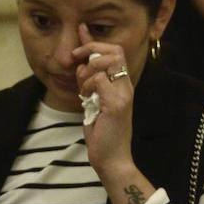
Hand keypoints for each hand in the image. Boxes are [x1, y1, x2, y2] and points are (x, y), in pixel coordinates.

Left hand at [72, 24, 136, 178]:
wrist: (112, 160)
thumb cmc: (102, 133)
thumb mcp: (92, 100)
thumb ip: (89, 80)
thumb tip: (79, 61)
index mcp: (122, 85)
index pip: (115, 50)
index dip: (95, 43)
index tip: (77, 50)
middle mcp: (126, 86)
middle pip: (114, 50)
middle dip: (91, 50)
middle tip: (78, 64)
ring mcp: (123, 94)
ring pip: (105, 62)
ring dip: (86, 72)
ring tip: (83, 91)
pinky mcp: (116, 104)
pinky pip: (98, 80)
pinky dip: (87, 86)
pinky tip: (86, 100)